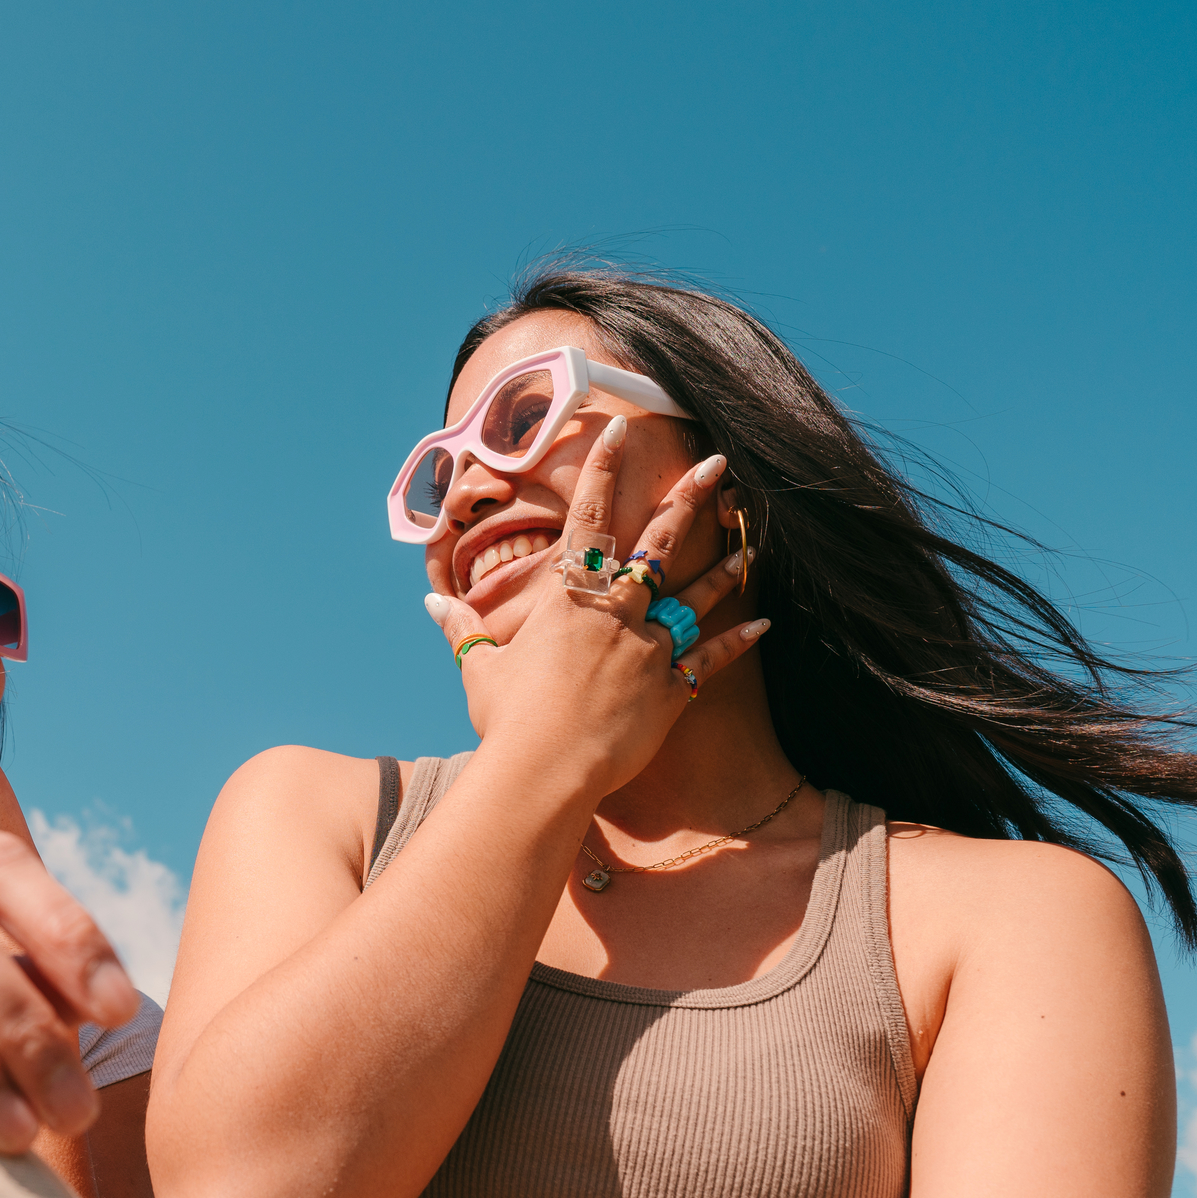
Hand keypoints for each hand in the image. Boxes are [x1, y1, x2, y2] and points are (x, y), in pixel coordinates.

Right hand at [424, 421, 768, 799]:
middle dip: (688, 499)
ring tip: (754, 543)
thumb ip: (462, 629)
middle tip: (718, 464)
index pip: (588, 521)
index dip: (602, 472)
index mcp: (568, 599)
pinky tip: (764, 624)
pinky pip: (708, 661)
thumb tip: (432, 601)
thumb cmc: (507, 718)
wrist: (544, 768)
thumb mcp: (480, 668)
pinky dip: (736, 643)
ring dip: (725, 568)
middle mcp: (614, 613)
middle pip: (657, 544)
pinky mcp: (667, 690)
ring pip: (693, 598)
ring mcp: (646, 649)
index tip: (618, 430)